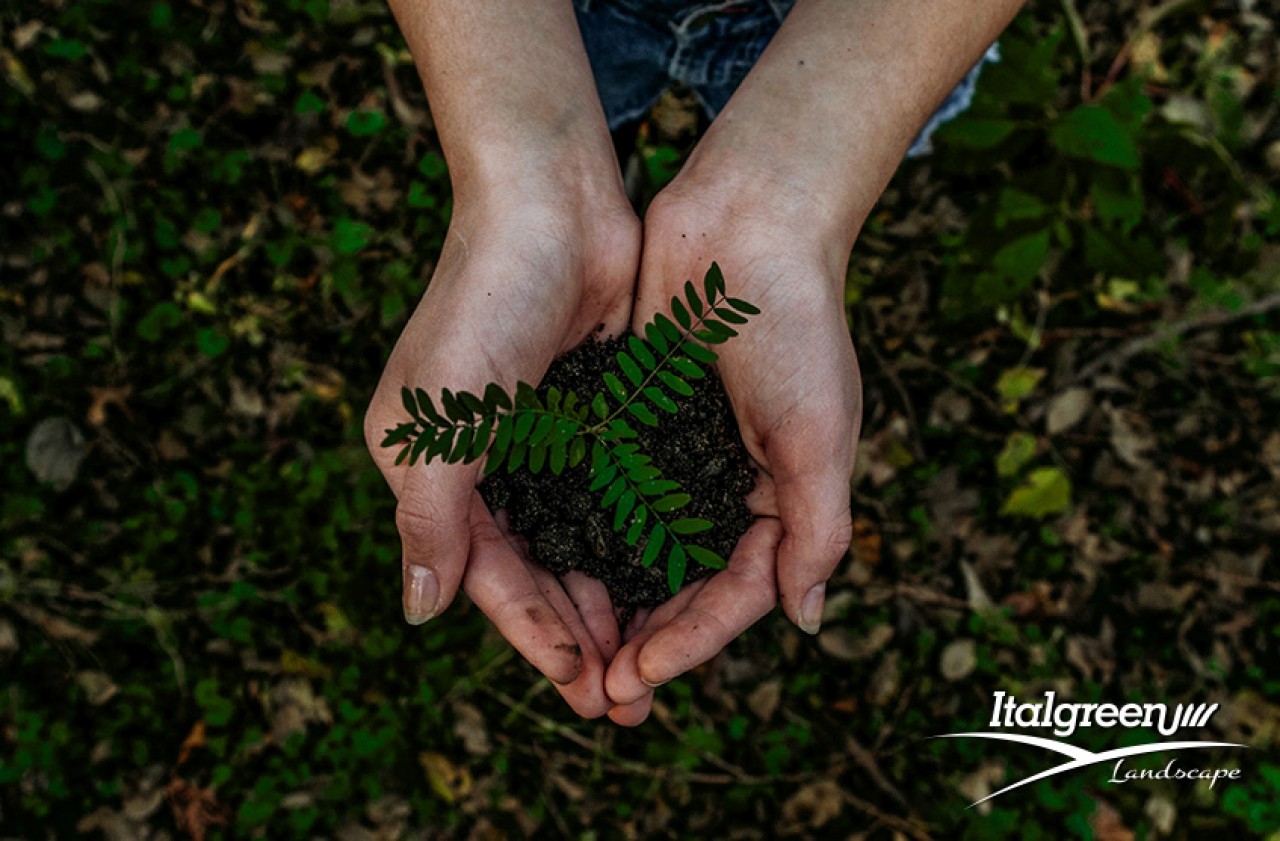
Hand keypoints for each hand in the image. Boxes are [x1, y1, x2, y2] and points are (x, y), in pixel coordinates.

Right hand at [364, 187, 639, 717]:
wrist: (552, 202)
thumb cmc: (484, 303)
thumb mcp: (441, 420)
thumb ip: (430, 519)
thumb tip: (419, 613)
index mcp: (434, 469)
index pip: (486, 574)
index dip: (532, 633)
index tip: (581, 684)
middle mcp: (486, 463)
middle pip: (536, 571)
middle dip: (578, 635)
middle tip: (625, 700)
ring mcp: (544, 440)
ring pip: (580, 543)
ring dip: (612, 601)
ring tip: (651, 660)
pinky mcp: (594, 415)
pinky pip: (616, 496)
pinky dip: (637, 542)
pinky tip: (670, 581)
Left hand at [603, 184, 860, 723]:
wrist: (746, 222)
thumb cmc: (796, 325)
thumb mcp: (819, 433)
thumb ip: (817, 529)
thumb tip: (805, 622)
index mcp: (779, 497)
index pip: (736, 593)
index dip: (692, 641)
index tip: (640, 675)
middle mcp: (725, 485)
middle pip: (682, 585)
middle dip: (645, 641)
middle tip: (599, 695)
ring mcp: (675, 454)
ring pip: (636, 549)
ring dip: (608, 603)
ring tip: (570, 655)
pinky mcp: (632, 419)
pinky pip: (604, 492)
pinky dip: (582, 533)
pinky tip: (548, 569)